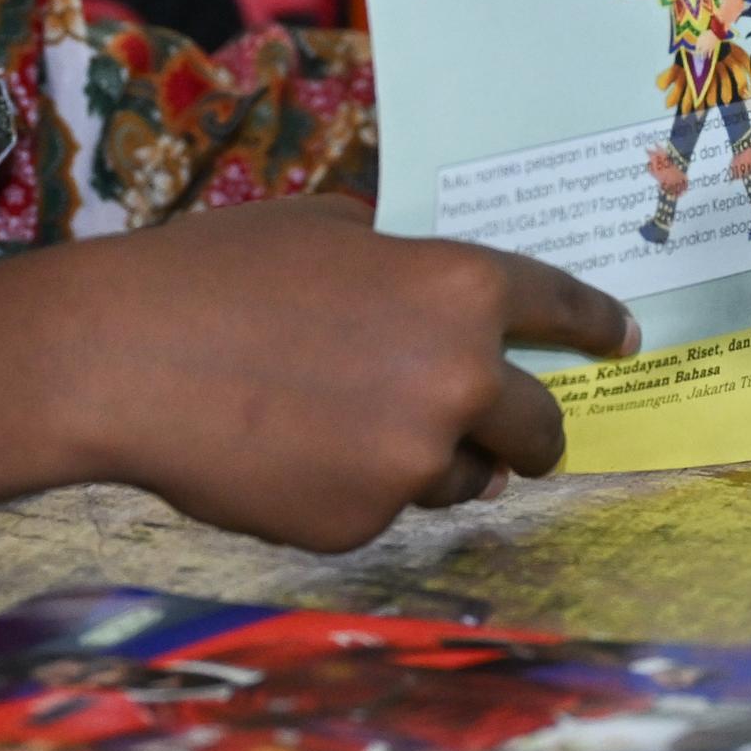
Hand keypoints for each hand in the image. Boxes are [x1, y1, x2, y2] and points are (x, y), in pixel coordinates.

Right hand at [54, 199, 636, 550]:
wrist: (125, 360)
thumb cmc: (218, 271)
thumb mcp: (328, 227)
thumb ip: (394, 259)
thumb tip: (409, 278)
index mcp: (462, 290)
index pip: (566, 311)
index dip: (600, 328)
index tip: (625, 344)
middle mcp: (460, 381)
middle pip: (541, 429)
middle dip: (533, 436)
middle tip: (513, 439)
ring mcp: (413, 462)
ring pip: (461, 479)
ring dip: (437, 464)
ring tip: (359, 431)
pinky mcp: (359, 523)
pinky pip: (381, 510)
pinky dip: (354, 491)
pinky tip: (291, 457)